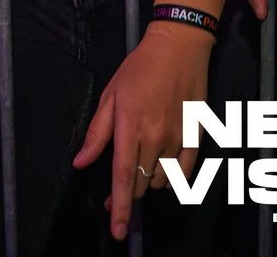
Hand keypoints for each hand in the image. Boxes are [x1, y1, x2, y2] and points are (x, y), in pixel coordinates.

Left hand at [75, 23, 209, 239]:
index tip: (118, 229)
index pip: (123, 176)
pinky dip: (171, 178)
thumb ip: (97, 133)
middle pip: (141, 184)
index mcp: (131, 125)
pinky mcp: (195, 136)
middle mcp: (156, 136)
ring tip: (140, 164)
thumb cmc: (141, 67)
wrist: (179, 47)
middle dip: (127, 192)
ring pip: (161, 181)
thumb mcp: (110, 95)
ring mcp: (178, 138)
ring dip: (147, 182)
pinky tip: (162, 170)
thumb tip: (81, 161)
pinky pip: (184, 173)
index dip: (120, 207)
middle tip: (117, 187)